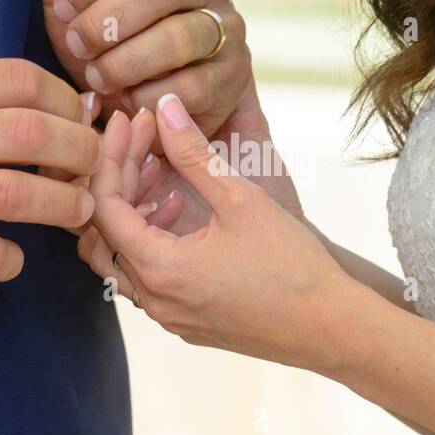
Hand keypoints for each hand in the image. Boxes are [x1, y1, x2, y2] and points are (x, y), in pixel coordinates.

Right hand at [0, 59, 101, 295]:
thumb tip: (41, 106)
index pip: (20, 80)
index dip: (69, 101)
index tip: (82, 120)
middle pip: (32, 132)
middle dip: (81, 151)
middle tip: (95, 168)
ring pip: (18, 192)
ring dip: (64, 205)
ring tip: (78, 211)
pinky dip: (12, 259)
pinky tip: (13, 257)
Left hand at [38, 0, 250, 136]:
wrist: (146, 92)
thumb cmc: (107, 33)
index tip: (62, 9)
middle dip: (105, 22)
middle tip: (77, 46)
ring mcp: (229, 24)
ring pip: (177, 37)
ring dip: (123, 63)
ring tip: (97, 76)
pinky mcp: (233, 74)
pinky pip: (191, 86)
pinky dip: (148, 97)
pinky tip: (129, 98)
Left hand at [78, 93, 351, 371]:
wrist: (331, 327)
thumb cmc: (292, 265)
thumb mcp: (240, 199)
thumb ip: (193, 153)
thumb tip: (164, 107)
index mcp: (160, 270)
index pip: (104, 205)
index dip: (112, 155)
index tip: (129, 119)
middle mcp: (154, 300)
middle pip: (103, 233)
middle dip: (118, 179)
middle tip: (145, 139)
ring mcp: (169, 317)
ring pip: (122, 258)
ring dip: (134, 212)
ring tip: (164, 177)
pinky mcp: (188, 323)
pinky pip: (147, 279)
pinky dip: (152, 240)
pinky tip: (184, 215)